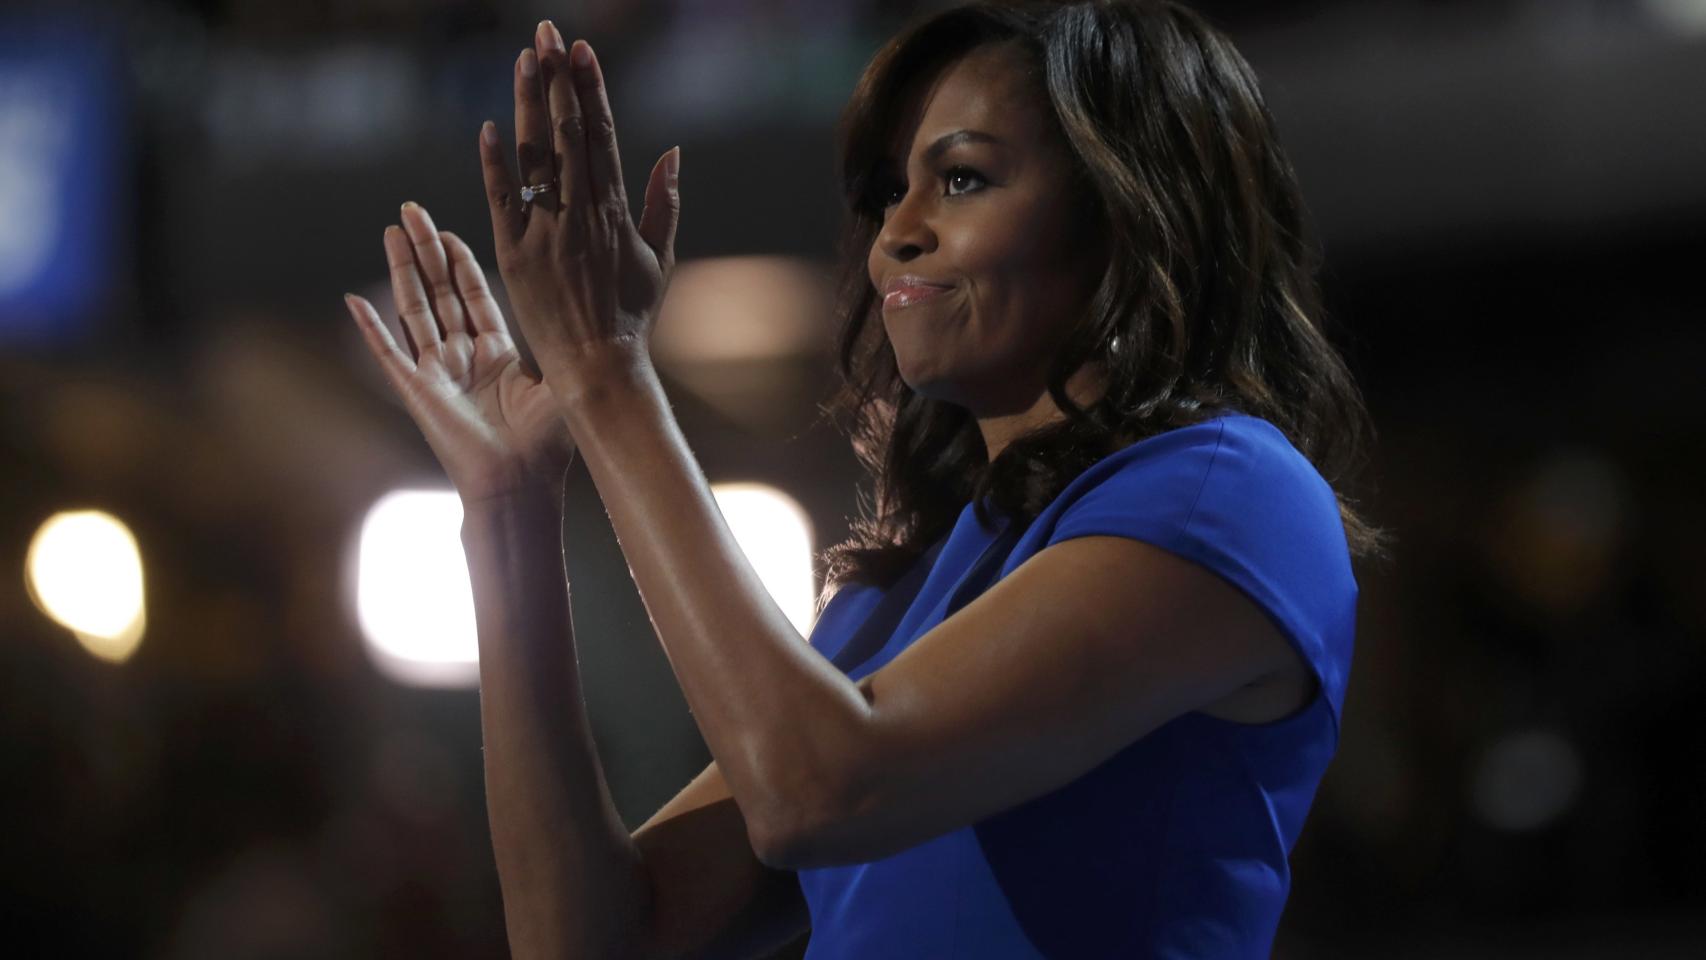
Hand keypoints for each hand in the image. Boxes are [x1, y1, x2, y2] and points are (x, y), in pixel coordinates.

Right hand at [346, 204, 574, 501]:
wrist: (521, 483)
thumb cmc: (548, 443)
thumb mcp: (558, 381)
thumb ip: (554, 342)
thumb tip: (575, 307)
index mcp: (499, 354)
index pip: (474, 295)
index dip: (461, 261)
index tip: (450, 228)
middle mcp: (464, 358)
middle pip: (440, 292)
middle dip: (427, 250)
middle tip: (412, 209)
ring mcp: (438, 372)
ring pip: (413, 310)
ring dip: (401, 270)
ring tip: (391, 231)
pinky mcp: (416, 391)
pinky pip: (388, 353)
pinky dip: (370, 327)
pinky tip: (353, 299)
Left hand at [478, 21, 679, 404]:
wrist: (599, 367)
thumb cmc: (633, 315)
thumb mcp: (660, 259)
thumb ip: (665, 204)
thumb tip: (672, 151)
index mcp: (615, 214)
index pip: (600, 138)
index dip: (590, 91)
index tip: (581, 52)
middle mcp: (579, 217)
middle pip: (566, 135)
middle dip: (557, 81)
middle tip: (546, 35)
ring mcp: (544, 235)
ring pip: (534, 158)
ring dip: (528, 105)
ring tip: (523, 60)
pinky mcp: (514, 256)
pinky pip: (502, 200)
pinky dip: (495, 164)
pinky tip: (491, 126)